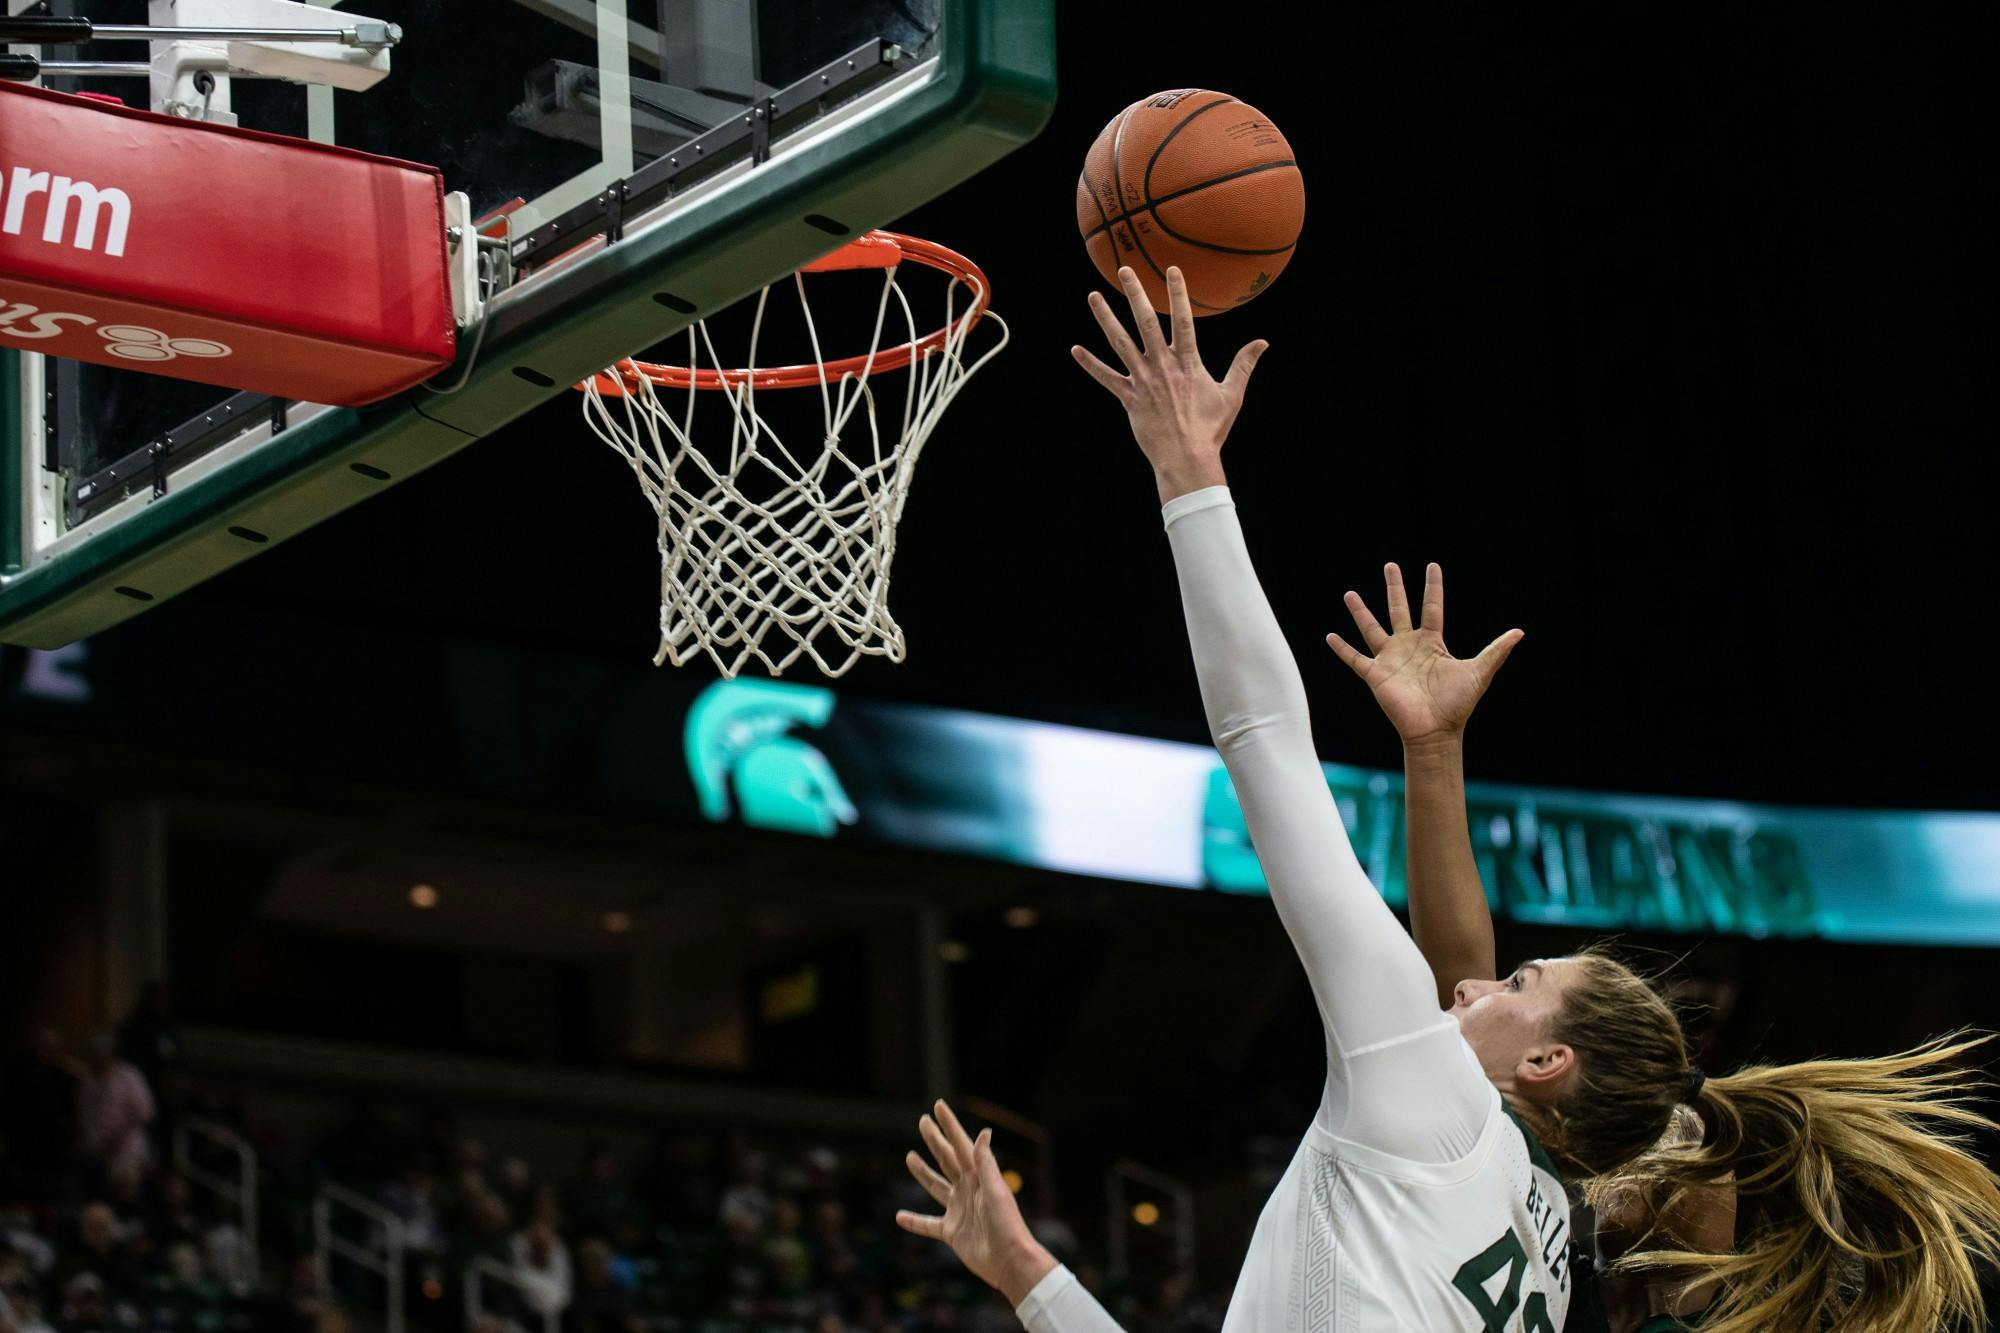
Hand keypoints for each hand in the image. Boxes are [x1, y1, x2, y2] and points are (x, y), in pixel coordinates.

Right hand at [896, 1100, 1054, 1305]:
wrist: (1009, 1261)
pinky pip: (928, 1225)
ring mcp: (958, 1210)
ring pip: (936, 1186)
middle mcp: (967, 1189)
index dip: (950, 1125)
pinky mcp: (952, 1232)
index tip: (938, 1106)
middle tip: (923, 1121)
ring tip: (910, 1157)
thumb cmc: (1007, 1225)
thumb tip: (984, 1131)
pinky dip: (914, 1221)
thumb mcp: (996, 1191)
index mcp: (979, 1176)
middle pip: (947, 1159)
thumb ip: (986, 1163)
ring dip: (923, 1172)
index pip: (961, 1144)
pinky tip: (899, 1216)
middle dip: (935, 1140)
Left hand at [1071, 266, 1268, 501]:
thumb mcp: (1233, 394)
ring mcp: (1143, 381)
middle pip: (1145, 322)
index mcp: (1187, 363)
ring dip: (1105, 319)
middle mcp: (1162, 366)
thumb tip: (1263, 342)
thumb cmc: (1211, 428)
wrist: (1187, 458)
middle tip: (1124, 270)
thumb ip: (1244, 364)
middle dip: (1135, 294)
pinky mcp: (1129, 399)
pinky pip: (1106, 378)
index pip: (1183, 320)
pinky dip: (1091, 364)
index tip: (1171, 269)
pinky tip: (1076, 350)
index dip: (1177, 293)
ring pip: (1120, 343)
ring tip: (1093, 296)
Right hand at [1326, 563, 1522, 745]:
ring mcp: (1390, 659)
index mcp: (1432, 642)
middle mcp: (1409, 646)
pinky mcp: (1375, 675)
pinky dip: (1342, 648)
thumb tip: (1519, 632)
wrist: (1435, 731)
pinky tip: (1330, 636)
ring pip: (1372, 628)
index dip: (1433, 587)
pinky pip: (1355, 659)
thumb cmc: (1458, 704)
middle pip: (1399, 609)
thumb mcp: (1479, 672)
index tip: (1432, 566)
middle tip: (1390, 566)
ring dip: (1360, 612)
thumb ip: (1496, 651)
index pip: (1432, 607)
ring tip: (1349, 594)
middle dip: (1394, 587)